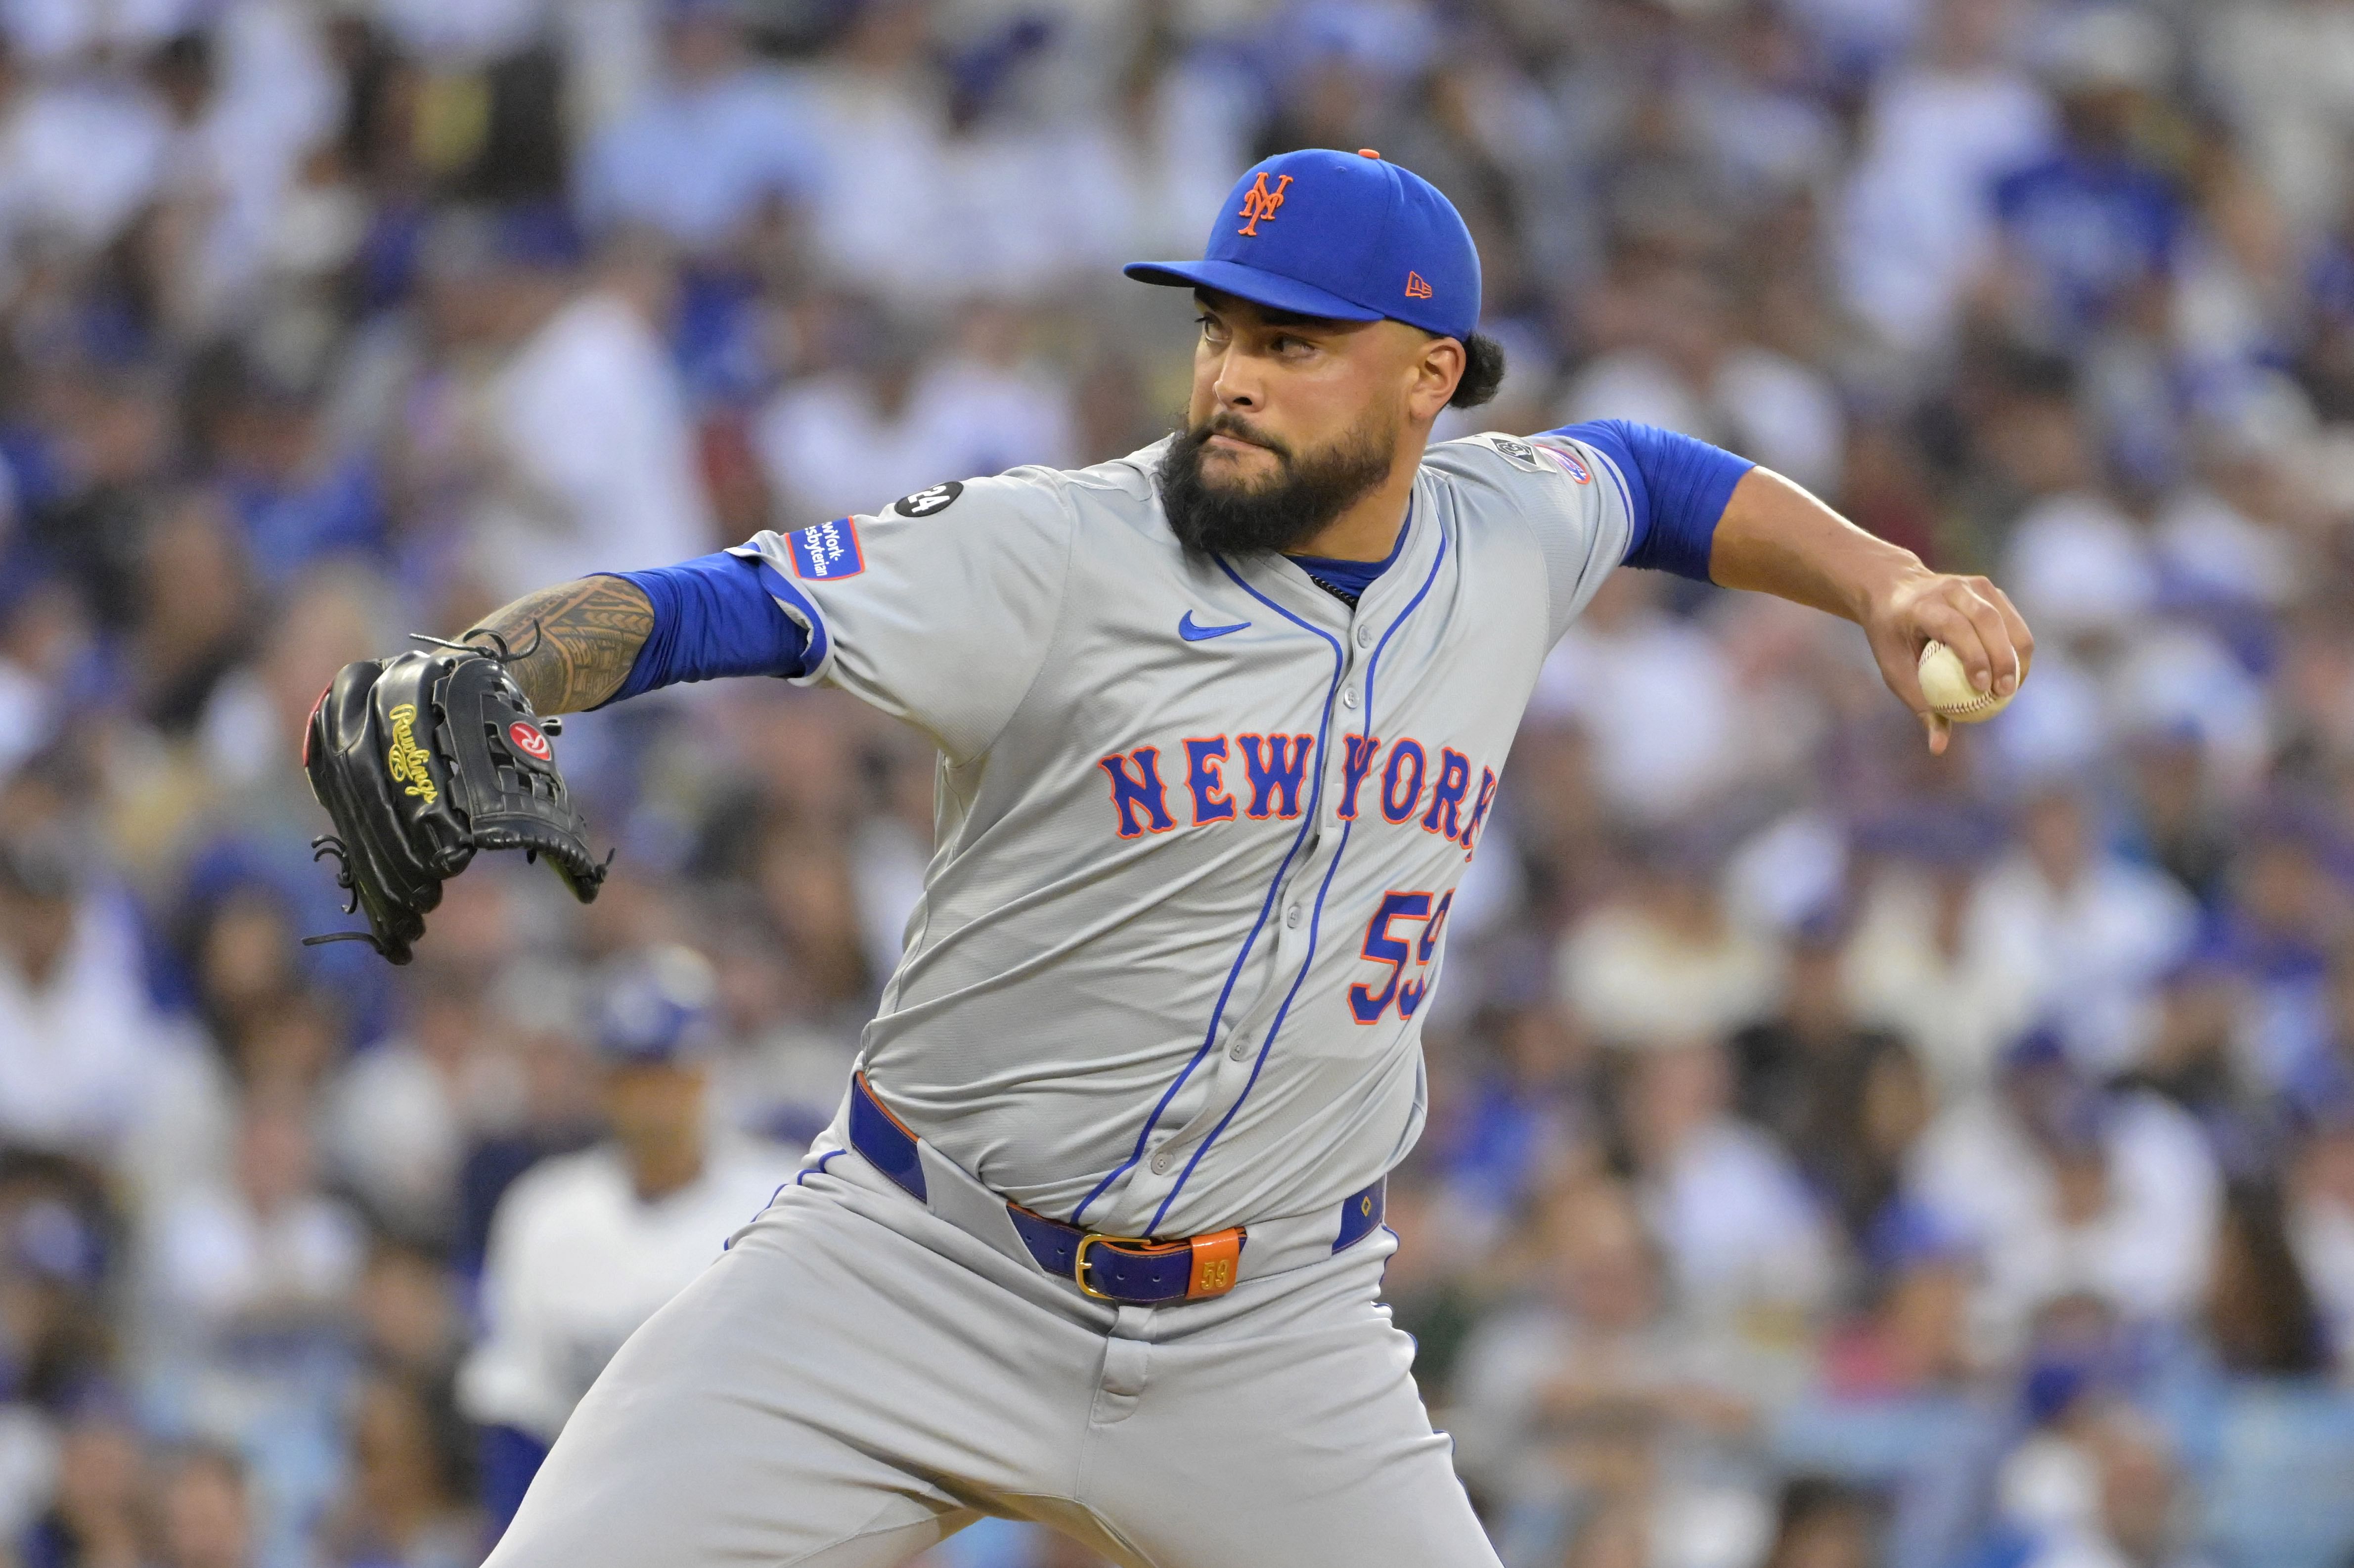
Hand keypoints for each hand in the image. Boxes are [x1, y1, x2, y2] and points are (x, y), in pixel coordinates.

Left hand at [1859, 568, 2033, 754]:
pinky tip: (2014, 674)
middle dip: (2003, 659)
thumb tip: (1939, 748)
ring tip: (2013, 688)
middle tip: (2005, 693)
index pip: (1955, 627)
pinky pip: (2012, 620)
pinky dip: (2017, 647)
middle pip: (1988, 621)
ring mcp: (1974, 585)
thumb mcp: (1893, 669)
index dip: (1974, 656)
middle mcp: (1952, 589)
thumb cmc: (1891, 637)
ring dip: (2017, 655)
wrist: (1893, 589)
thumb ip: (1919, 704)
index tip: (1982, 687)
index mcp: (1923, 605)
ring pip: (2007, 620)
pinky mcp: (1989, 590)